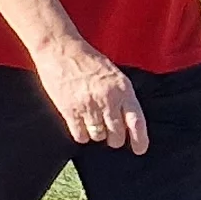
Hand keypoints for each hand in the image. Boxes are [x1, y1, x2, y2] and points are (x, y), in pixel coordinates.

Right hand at [34, 34, 148, 153]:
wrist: (61, 50)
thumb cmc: (88, 60)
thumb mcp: (114, 74)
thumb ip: (122, 95)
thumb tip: (127, 120)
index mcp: (122, 89)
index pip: (136, 121)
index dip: (140, 139)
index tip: (139, 149)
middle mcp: (107, 100)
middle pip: (116, 134)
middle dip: (114, 139)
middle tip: (110, 135)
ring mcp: (88, 106)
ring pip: (98, 136)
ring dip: (97, 135)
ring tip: (93, 124)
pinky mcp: (70, 111)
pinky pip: (80, 136)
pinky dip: (82, 135)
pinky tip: (80, 125)